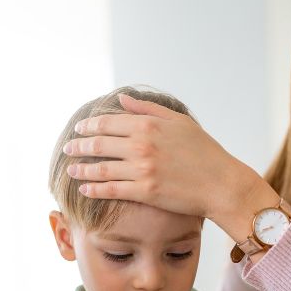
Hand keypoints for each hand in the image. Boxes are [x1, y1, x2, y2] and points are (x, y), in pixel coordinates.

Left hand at [64, 93, 260, 222]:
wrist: (221, 183)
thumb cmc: (204, 152)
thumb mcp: (179, 122)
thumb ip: (148, 109)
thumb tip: (122, 99)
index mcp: (148, 125)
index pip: (107, 123)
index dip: (88, 126)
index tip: (78, 129)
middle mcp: (142, 145)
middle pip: (99, 143)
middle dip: (79, 146)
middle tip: (69, 148)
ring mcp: (142, 169)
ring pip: (100, 168)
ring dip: (81, 168)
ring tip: (71, 170)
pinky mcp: (145, 192)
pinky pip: (111, 189)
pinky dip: (94, 189)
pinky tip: (84, 189)